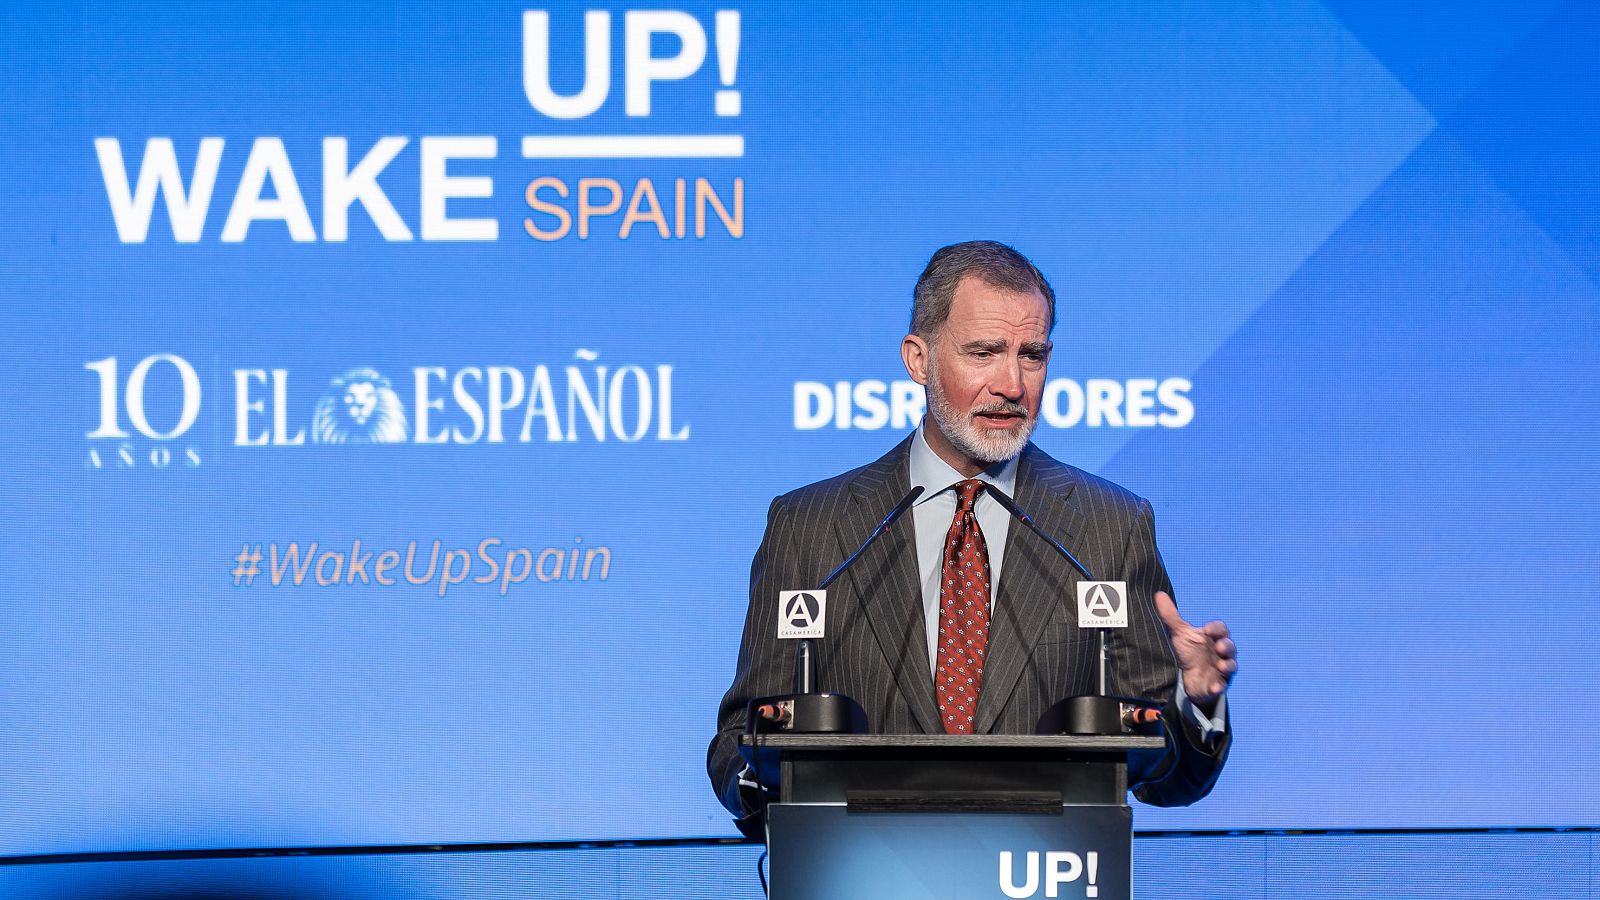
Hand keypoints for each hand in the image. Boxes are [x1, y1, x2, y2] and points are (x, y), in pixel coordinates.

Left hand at [1154, 590, 1235, 710]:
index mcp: (1213, 638)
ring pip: (1231, 665)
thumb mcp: (1178, 634)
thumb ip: (1170, 615)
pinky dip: (1219, 686)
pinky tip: (1215, 687)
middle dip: (1227, 646)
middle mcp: (1221, 653)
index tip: (1207, 629)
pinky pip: (1222, 686)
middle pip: (1230, 647)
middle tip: (1219, 647)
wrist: (1188, 677)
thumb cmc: (1188, 651)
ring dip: (1228, 665)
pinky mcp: (1217, 684)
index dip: (1217, 629)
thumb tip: (1159, 594)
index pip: (1221, 629)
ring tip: (1221, 666)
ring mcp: (1221, 669)